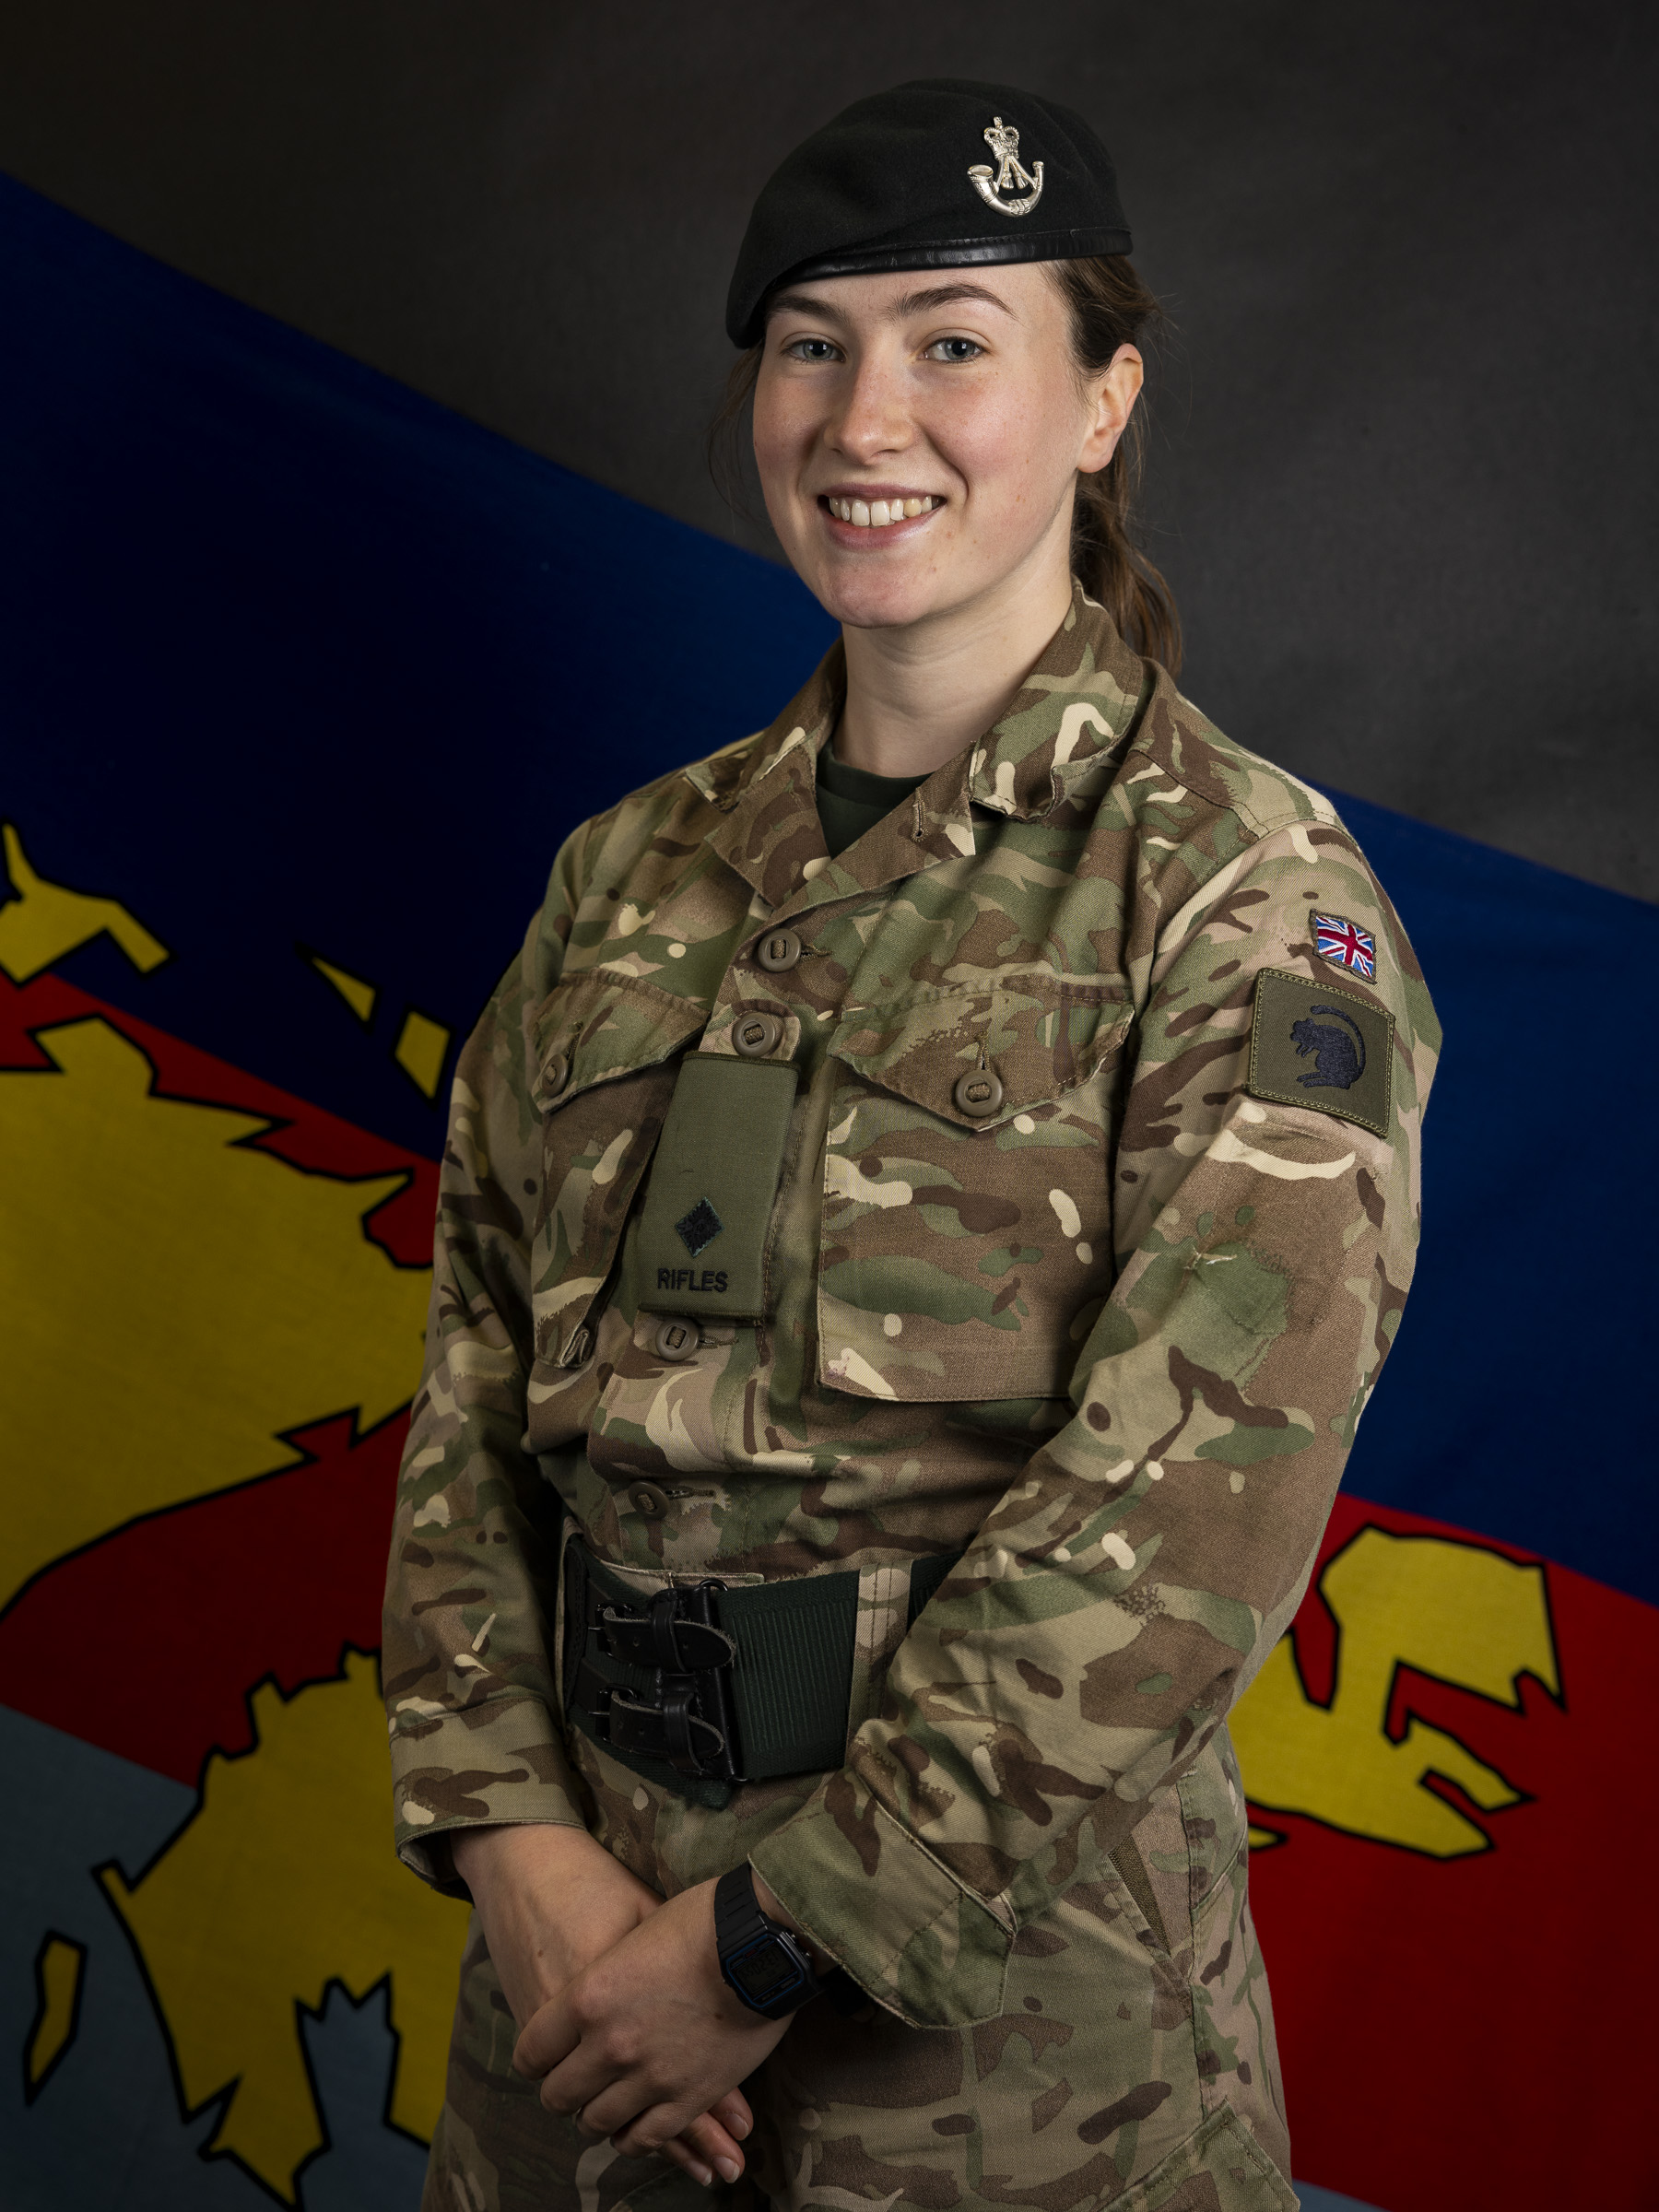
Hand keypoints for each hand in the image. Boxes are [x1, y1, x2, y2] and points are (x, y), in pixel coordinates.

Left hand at [513, 1876, 792, 2160]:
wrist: (759, 1941)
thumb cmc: (698, 1922)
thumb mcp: (633, 1933)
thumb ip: (605, 1973)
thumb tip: (592, 1990)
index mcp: (586, 1999)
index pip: (530, 2053)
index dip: (534, 2058)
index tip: (543, 2058)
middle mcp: (609, 2045)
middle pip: (558, 2096)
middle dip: (560, 2092)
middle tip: (571, 2084)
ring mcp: (649, 2077)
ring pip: (597, 2123)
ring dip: (594, 2116)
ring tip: (601, 2106)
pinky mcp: (688, 2098)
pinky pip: (644, 2139)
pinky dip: (632, 2137)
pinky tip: (631, 2126)